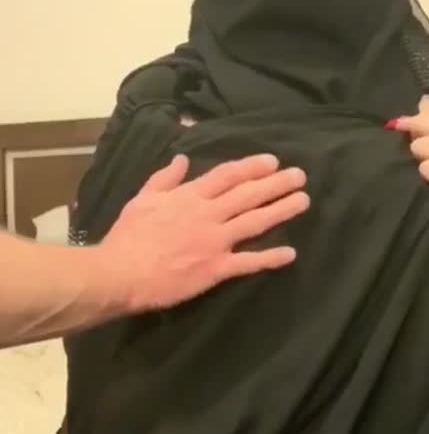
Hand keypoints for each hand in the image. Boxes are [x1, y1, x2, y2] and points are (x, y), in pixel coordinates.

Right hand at [98, 153, 308, 312]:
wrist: (120, 273)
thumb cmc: (128, 236)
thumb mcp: (142, 199)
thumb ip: (164, 179)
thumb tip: (182, 159)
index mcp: (189, 197)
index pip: (227, 175)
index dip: (252, 167)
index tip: (272, 161)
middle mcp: (207, 215)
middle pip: (248, 195)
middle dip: (276, 183)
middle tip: (300, 176)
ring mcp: (214, 242)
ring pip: (254, 222)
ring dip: (281, 210)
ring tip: (303, 201)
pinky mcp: (215, 269)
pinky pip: (248, 262)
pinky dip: (270, 258)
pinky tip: (291, 253)